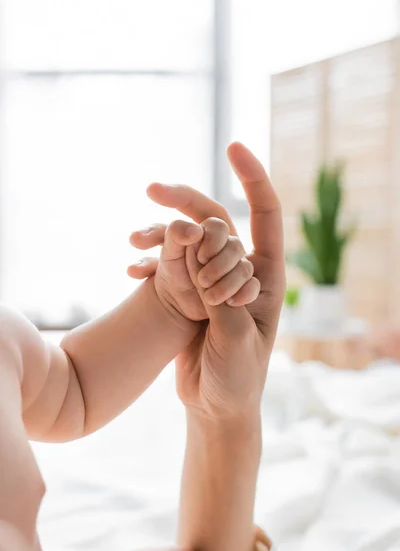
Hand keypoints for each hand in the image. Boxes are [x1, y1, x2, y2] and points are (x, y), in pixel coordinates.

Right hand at [129, 142, 284, 418]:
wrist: (214, 404)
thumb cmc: (237, 380)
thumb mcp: (236, 346)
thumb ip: (224, 305)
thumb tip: (209, 263)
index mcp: (266, 277)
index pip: (265, 216)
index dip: (253, 179)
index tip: (234, 146)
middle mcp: (241, 271)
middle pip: (217, 220)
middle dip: (187, 202)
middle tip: (152, 189)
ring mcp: (214, 280)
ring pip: (189, 241)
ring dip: (162, 234)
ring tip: (132, 239)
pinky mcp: (190, 294)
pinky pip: (171, 266)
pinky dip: (152, 262)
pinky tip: (131, 267)